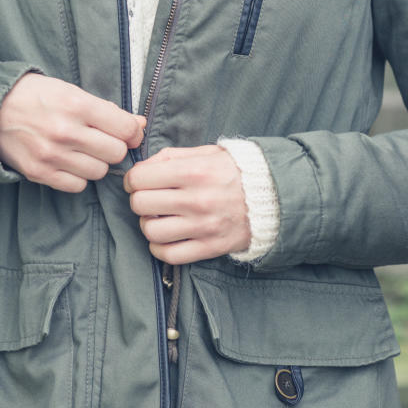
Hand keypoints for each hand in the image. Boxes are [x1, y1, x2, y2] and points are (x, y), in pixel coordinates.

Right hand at [0, 73, 145, 192]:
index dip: (132, 132)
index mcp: (77, 105)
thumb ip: (106, 110)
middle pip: (115, 153)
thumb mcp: (71, 91)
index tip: (128, 133)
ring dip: (95, 163)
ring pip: (98, 172)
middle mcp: (66, 131)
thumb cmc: (36, 96)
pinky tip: (69, 163)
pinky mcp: (39, 173)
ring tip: (81, 151)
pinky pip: (77, 186)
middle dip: (113, 148)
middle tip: (102, 141)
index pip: (125, 129)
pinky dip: (78, 177)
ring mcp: (52, 155)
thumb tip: (139, 124)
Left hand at [122, 145, 250, 264]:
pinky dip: (159, 247)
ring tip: (159, 218)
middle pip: (140, 204)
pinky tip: (166, 237)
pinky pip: (168, 255)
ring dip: (148, 224)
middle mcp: (196, 200)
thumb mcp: (206, 153)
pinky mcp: (209, 247)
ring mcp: (203, 226)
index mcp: (193, 171)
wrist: (274, 197)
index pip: (140, 178)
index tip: (138, 182)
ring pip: (150, 231)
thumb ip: (171, 156)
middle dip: (139, 200)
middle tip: (150, 199)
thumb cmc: (235, 171)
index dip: (133, 180)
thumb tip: (142, 168)